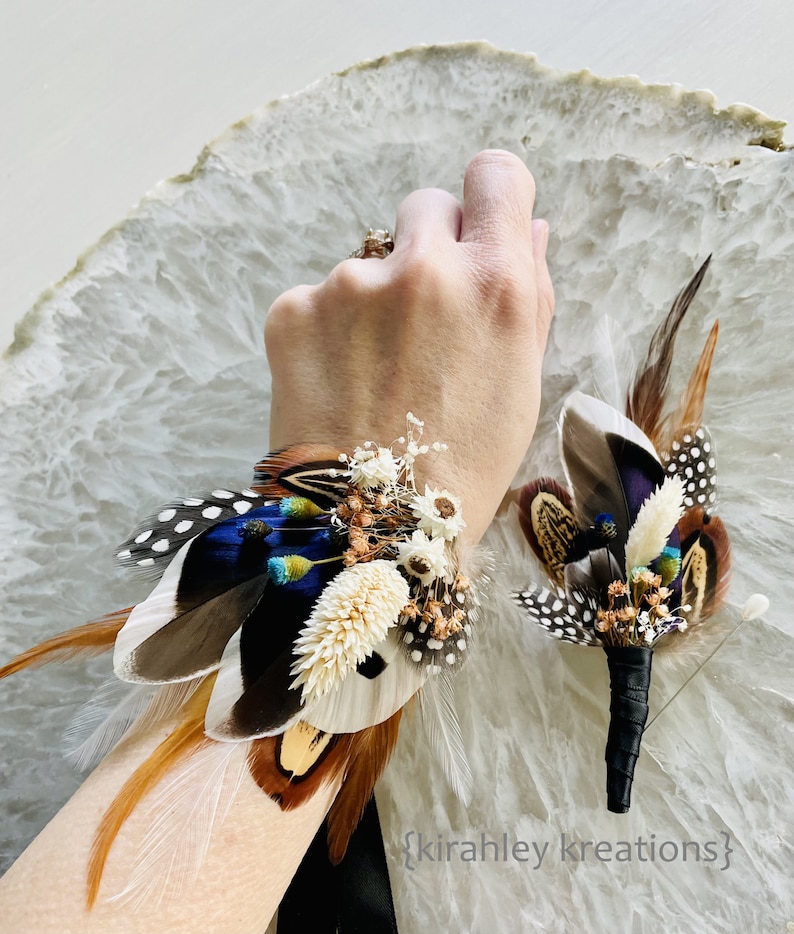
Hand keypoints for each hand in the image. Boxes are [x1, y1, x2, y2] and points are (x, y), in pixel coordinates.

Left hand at [265, 150, 553, 542]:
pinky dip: (328, 332)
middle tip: (423, 326)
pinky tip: (338, 385)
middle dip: (429, 251)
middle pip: (425, 208)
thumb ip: (530, 294)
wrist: (370, 528)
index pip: (495, 175)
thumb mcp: (521, 383)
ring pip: (368, 262)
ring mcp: (349, 286)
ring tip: (377, 378)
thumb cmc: (464, 464)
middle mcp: (423, 270)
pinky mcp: (292, 310)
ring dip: (375, 301)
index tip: (479, 228)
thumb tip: (529, 226)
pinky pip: (318, 298)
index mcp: (494, 284)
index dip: (489, 199)